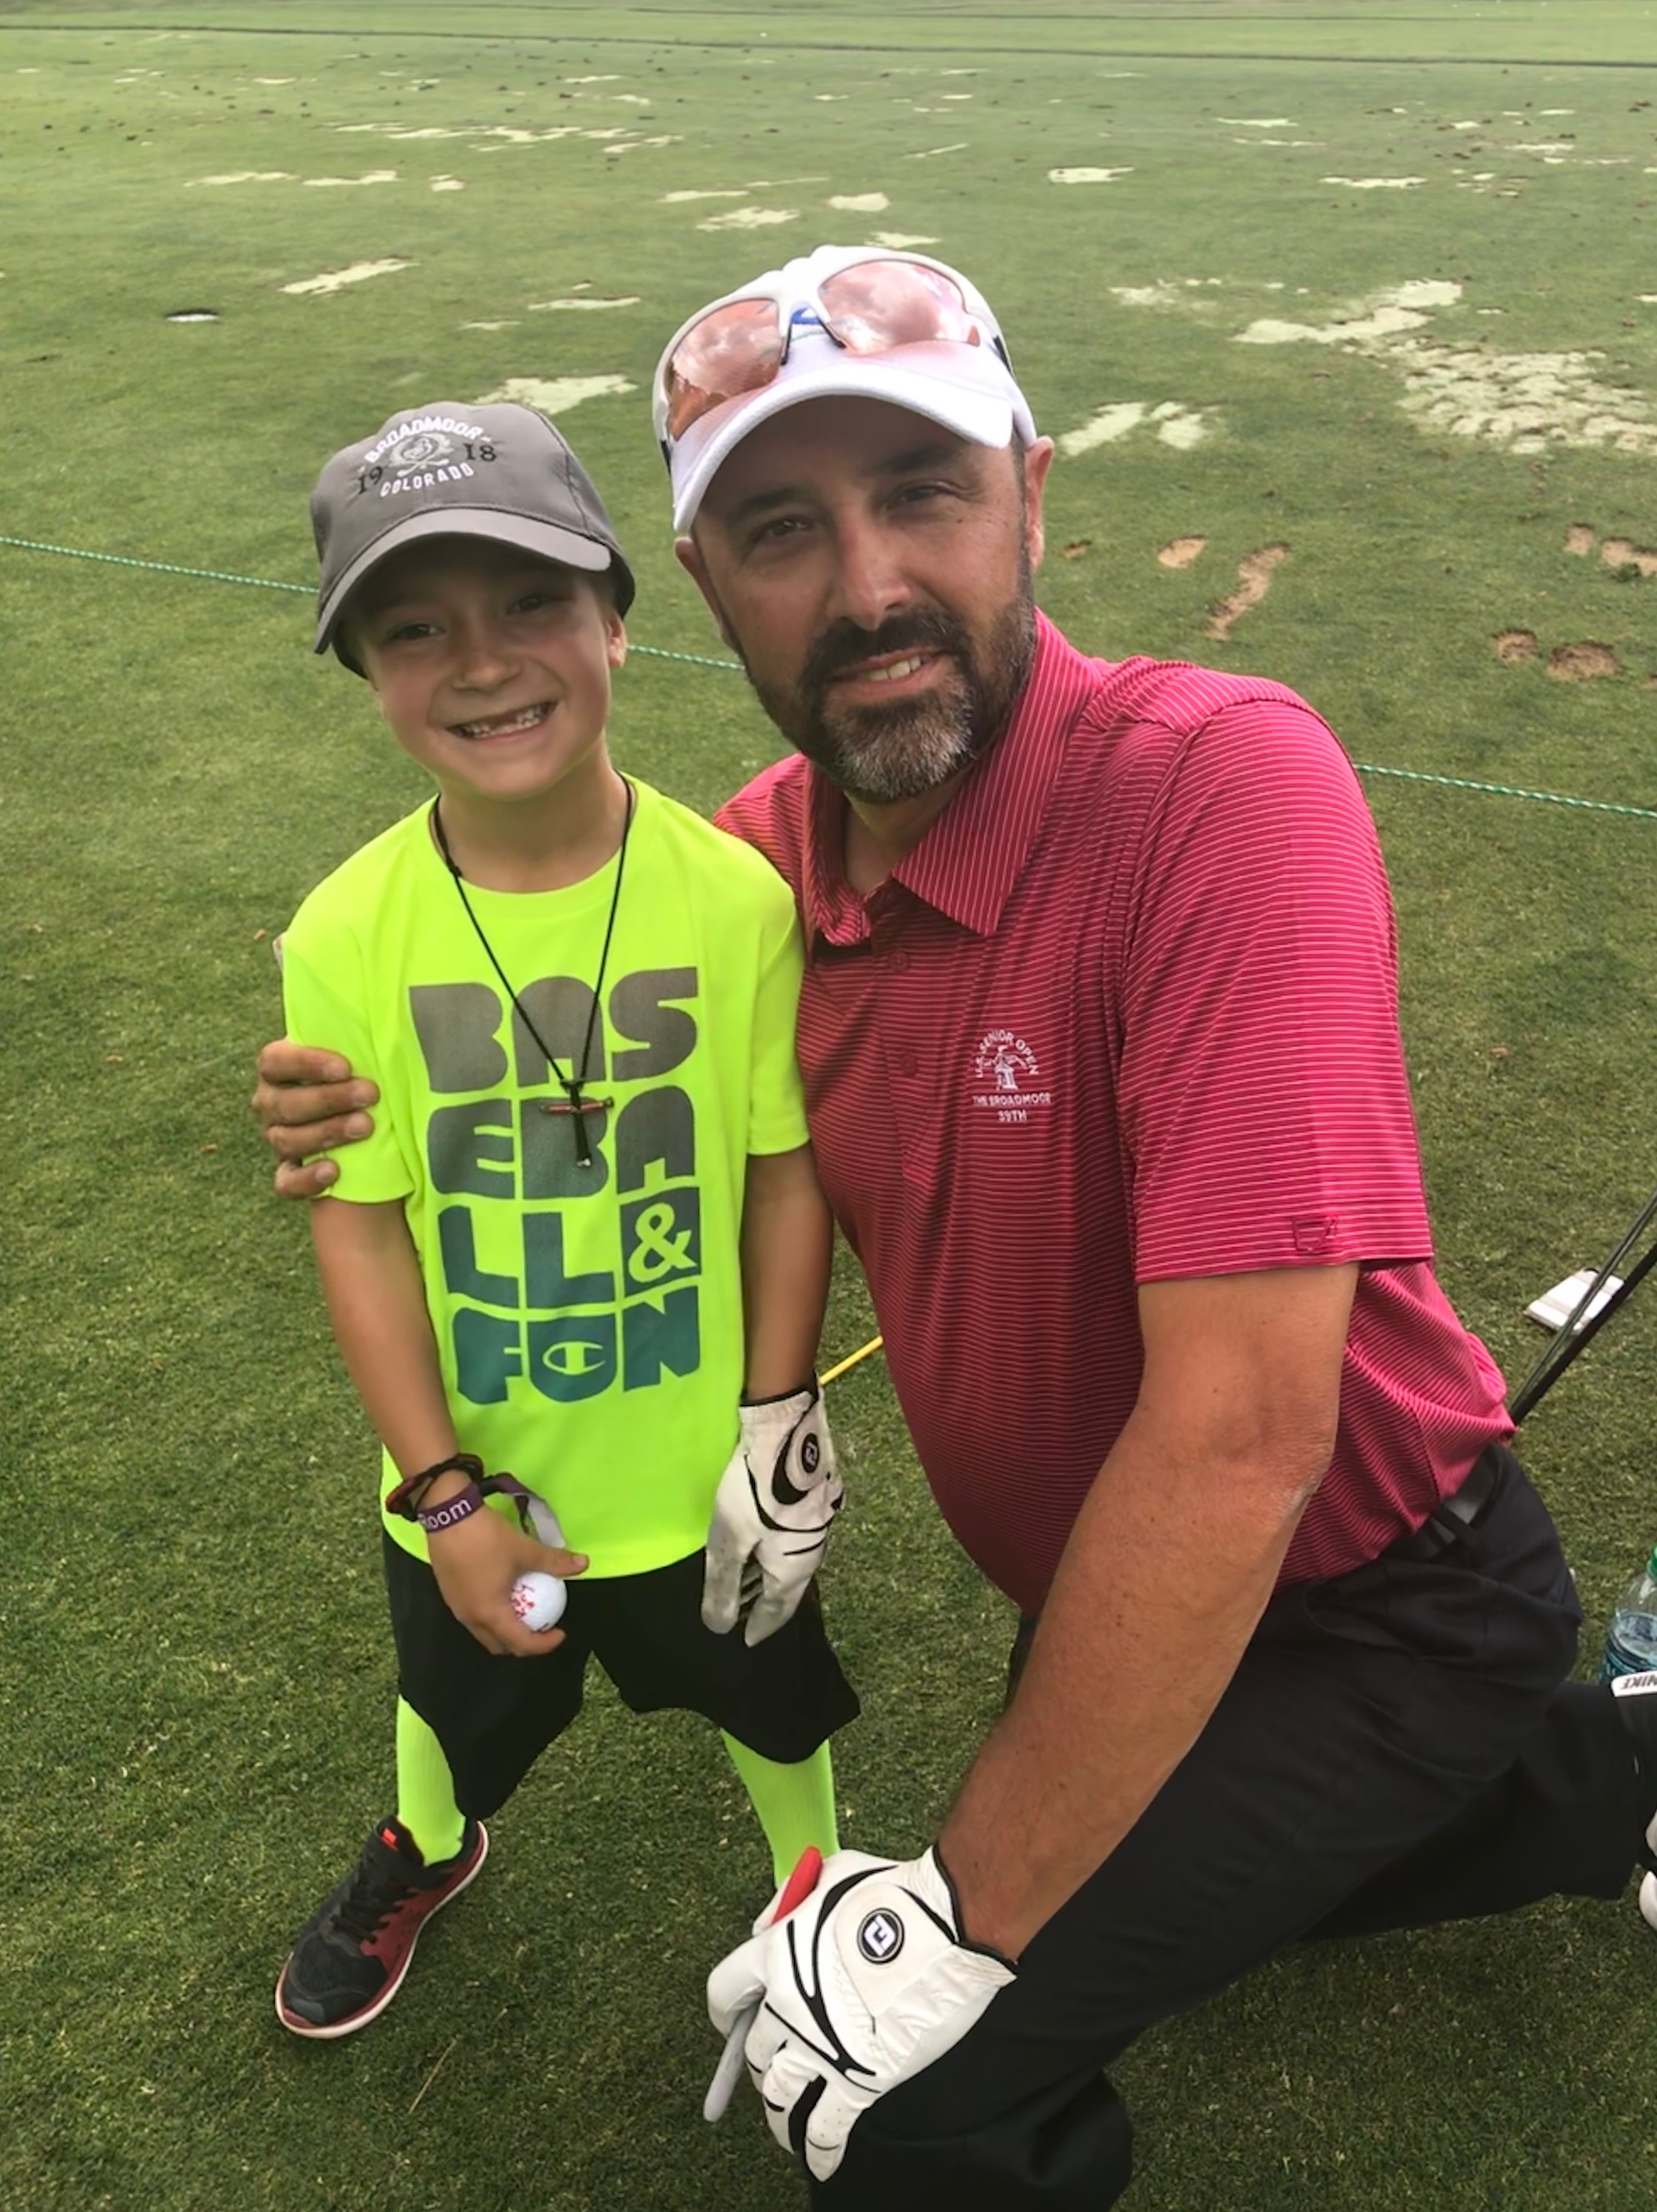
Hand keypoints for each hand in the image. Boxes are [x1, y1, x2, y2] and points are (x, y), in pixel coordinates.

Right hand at [250, 1039, 378, 1198]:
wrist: (368, 1127)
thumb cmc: (360, 1078)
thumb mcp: (355, 1056)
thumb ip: (356, 1041)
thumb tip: (387, 1011)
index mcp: (277, 1068)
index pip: (275, 1061)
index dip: (306, 1063)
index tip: (346, 1067)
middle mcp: (270, 1103)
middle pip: (284, 1103)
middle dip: (329, 1099)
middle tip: (370, 1095)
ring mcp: (276, 1138)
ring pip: (286, 1140)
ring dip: (327, 1133)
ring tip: (366, 1127)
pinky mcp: (287, 1173)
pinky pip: (285, 1183)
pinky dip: (306, 1180)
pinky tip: (334, 1172)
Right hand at [426, 1497, 586, 1656]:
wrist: (447, 1515)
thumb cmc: (487, 1539)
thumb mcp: (525, 1550)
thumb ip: (554, 1561)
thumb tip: (583, 1564)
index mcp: (490, 1614)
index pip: (521, 1644)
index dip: (544, 1644)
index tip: (560, 1632)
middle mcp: (470, 1618)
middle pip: (499, 1645)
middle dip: (522, 1643)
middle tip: (541, 1625)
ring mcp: (456, 1607)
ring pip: (483, 1632)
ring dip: (504, 1630)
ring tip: (523, 1611)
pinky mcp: (448, 1593)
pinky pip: (473, 1616)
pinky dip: (491, 1614)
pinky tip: (501, 1593)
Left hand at [702, 1383, 842, 1645]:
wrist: (787, 1428)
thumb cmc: (756, 1492)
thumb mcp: (730, 1542)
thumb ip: (724, 1585)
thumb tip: (719, 1627)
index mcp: (795, 1569)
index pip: (778, 1610)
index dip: (760, 1626)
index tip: (746, 1640)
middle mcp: (814, 1549)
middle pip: (788, 1586)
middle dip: (766, 1601)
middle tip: (744, 1612)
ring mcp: (819, 1520)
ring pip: (791, 1558)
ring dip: (769, 1572)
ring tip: (749, 1575)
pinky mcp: (816, 1494)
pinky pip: (793, 1534)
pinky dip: (774, 1546)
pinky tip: (761, 1535)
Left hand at [707, 1846, 1014, 2181]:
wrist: (952, 1923)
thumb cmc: (897, 1892)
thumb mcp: (832, 1875)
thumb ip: (796, 1899)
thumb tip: (777, 1919)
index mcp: (775, 1954)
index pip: (724, 1993)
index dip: (726, 2012)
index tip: (732, 2024)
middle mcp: (788, 2006)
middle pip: (753, 2051)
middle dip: (758, 2063)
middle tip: (771, 2070)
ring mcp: (821, 2047)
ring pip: (778, 2096)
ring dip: (776, 2115)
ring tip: (782, 2127)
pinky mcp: (860, 2079)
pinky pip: (825, 2129)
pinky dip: (818, 2151)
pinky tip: (818, 2162)